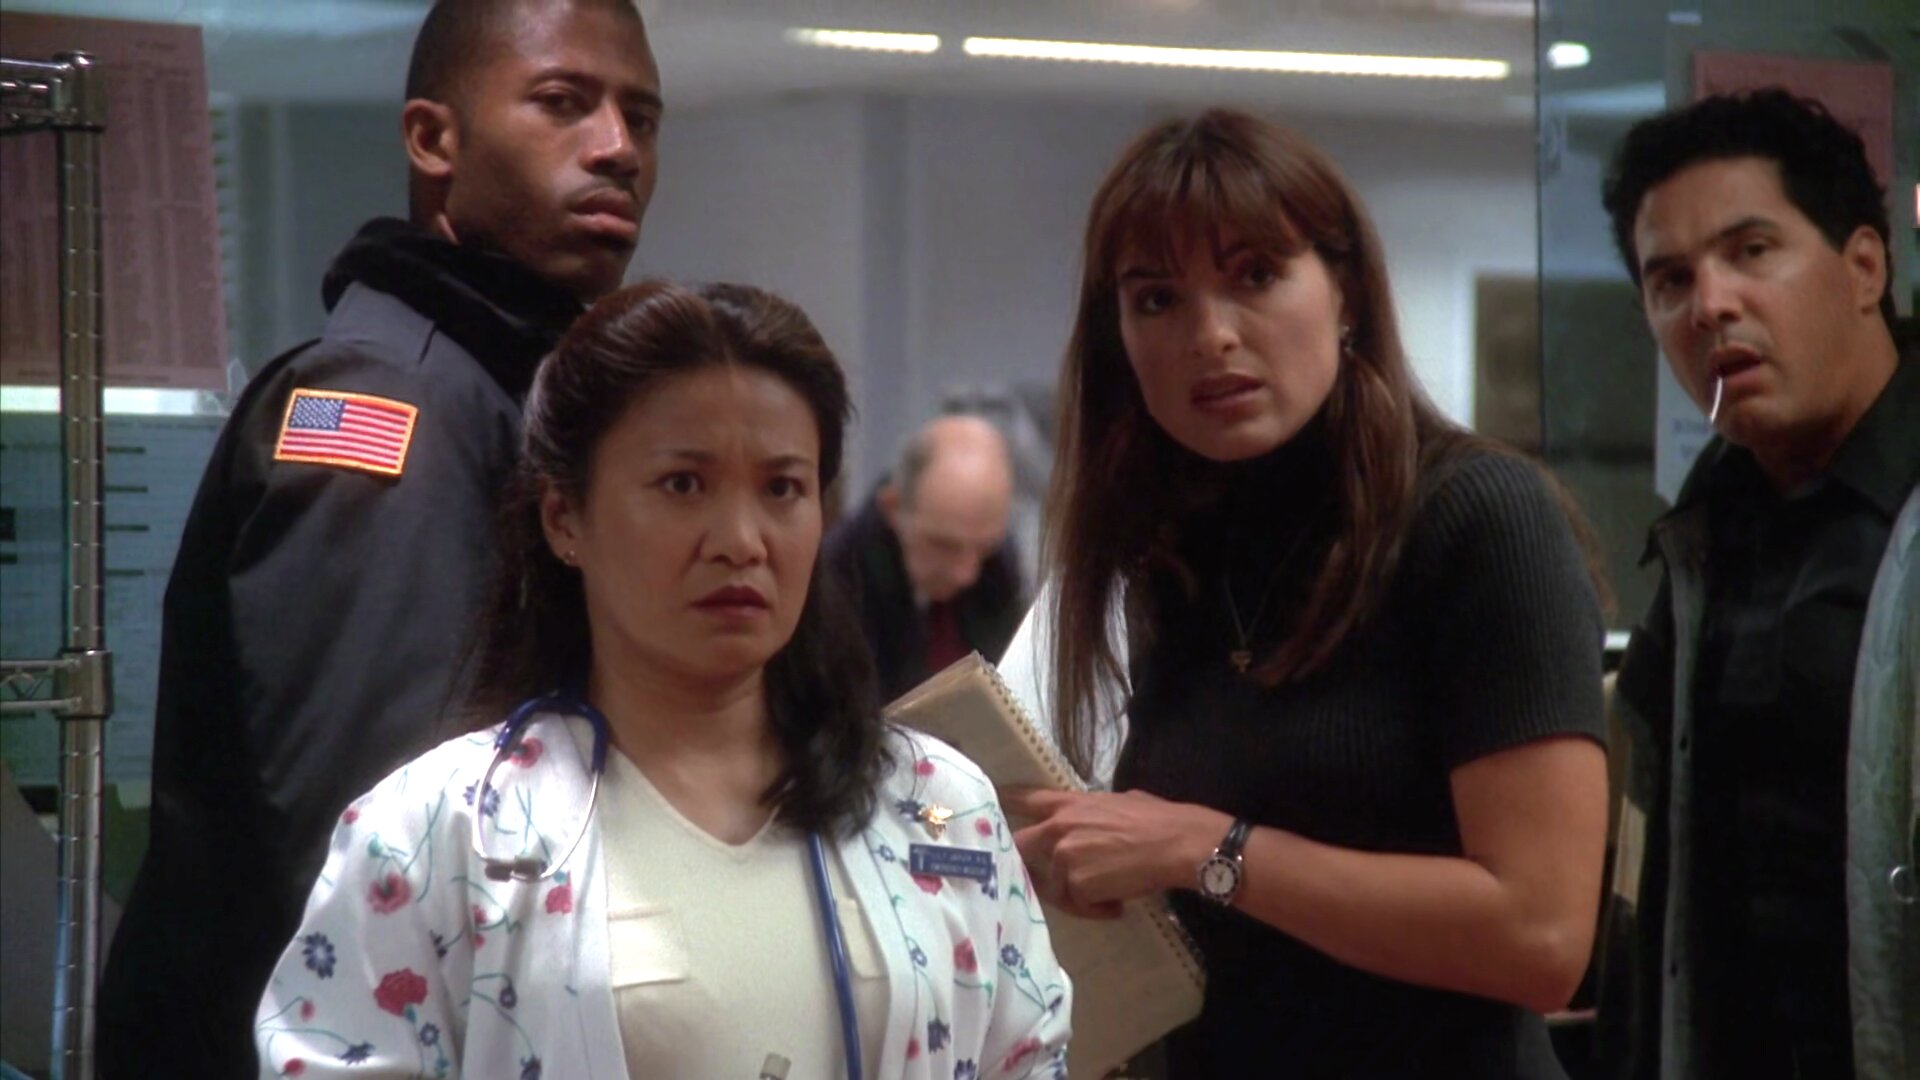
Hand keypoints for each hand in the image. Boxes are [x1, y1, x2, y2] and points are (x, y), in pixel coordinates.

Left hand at [1005, 788, 1230, 918]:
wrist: (1177, 843)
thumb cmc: (1158, 820)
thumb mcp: (1120, 802)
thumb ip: (1093, 812)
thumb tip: (1097, 821)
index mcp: (1069, 804)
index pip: (1028, 799)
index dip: (1008, 802)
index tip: (993, 804)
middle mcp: (1058, 828)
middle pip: (1022, 846)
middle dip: (1030, 864)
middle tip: (1053, 879)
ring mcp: (1064, 857)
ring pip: (1056, 886)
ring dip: (1081, 895)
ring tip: (1114, 893)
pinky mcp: (1076, 884)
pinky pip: (1079, 904)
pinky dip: (1098, 909)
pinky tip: (1120, 903)